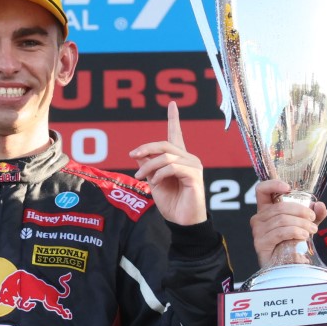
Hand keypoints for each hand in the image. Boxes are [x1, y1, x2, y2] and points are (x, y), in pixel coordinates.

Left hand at [128, 102, 205, 225]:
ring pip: (167, 156)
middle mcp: (188, 158)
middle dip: (146, 148)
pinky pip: (173, 167)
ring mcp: (194, 166)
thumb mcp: (153, 181)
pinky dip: (160, 173)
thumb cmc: (170, 202)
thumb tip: (138, 152)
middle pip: (165, 144)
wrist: (181, 221)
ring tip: (140, 176)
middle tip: (132, 156)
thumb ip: (147, 165)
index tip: (172, 104)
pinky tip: (155, 182)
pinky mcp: (195, 176)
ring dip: (149, 165)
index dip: (174, 119)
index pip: (176, 134)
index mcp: (179, 158)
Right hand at [249, 179, 326, 266]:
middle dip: (300, 211)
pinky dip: (295, 232)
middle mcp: (259, 218)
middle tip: (313, 219)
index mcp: (266, 210)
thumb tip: (320, 205)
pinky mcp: (261, 243)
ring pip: (282, 219)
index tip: (288, 188)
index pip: (262, 190)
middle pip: (279, 207)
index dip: (273, 184)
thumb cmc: (292, 244)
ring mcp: (258, 231)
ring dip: (301, 224)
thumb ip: (314, 215)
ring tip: (311, 231)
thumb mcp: (305, 226)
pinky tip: (303, 236)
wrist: (286, 266)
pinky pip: (280, 232)